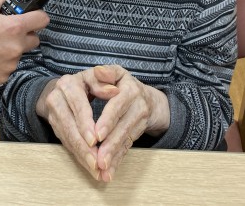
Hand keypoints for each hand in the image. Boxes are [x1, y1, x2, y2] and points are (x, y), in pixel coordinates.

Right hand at [0, 0, 48, 85]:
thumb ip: (3, 2)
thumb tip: (12, 1)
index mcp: (14, 27)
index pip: (42, 20)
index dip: (38, 16)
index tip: (33, 17)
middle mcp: (16, 47)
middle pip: (34, 40)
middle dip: (25, 35)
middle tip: (7, 33)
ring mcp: (9, 65)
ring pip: (18, 55)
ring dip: (10, 50)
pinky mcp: (1, 77)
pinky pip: (7, 68)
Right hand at [36, 68, 119, 180]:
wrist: (65, 88)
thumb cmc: (89, 82)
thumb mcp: (98, 77)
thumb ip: (106, 81)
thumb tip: (114, 91)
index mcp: (69, 84)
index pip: (78, 106)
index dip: (86, 124)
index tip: (96, 140)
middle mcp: (57, 98)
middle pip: (70, 126)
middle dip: (83, 146)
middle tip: (96, 162)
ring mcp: (53, 114)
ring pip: (67, 138)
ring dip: (81, 156)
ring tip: (95, 170)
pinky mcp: (54, 126)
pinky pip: (66, 143)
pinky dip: (78, 156)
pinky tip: (89, 166)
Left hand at [93, 65, 169, 181]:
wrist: (147, 98)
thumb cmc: (122, 84)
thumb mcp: (116, 73)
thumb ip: (105, 72)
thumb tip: (98, 71)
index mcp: (129, 88)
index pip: (117, 104)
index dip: (108, 120)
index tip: (97, 134)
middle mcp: (138, 105)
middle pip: (123, 126)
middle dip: (110, 144)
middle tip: (98, 159)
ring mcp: (140, 120)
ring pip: (125, 139)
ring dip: (113, 156)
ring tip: (102, 168)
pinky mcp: (137, 133)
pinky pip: (127, 148)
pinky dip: (117, 161)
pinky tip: (109, 172)